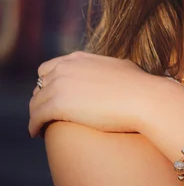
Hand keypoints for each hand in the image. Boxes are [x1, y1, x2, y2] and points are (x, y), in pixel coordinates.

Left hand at [28, 51, 157, 136]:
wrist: (143, 97)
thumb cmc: (139, 85)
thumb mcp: (120, 67)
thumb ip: (106, 67)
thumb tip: (114, 71)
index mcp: (79, 58)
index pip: (49, 68)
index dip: (48, 83)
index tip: (53, 96)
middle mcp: (65, 67)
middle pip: (40, 85)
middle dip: (42, 98)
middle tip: (46, 113)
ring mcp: (59, 85)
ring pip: (35, 102)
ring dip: (36, 114)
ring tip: (40, 126)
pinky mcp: (57, 104)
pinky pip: (36, 117)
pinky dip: (34, 125)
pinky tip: (36, 133)